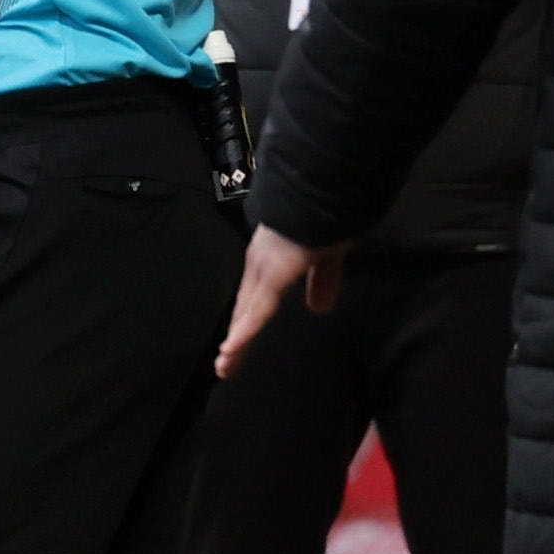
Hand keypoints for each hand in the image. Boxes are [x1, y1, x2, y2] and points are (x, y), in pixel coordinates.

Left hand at [217, 225, 345, 378]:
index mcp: (273, 261)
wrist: (327, 186)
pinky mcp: (273, 272)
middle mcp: (261, 264)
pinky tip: (233, 350)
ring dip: (236, 341)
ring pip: (246, 312)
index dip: (247, 322)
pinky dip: (245, 330)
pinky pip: (258, 308)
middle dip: (236, 339)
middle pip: (244, 308)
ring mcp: (264, 267)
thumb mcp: (328, 254)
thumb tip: (319, 309)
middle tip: (225, 368)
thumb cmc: (328, 215)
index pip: (255, 299)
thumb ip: (323, 280)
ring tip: (225, 368)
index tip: (237, 347)